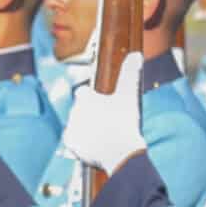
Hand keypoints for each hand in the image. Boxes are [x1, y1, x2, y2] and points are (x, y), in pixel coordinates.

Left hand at [61, 52, 147, 175]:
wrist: (118, 152)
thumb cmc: (124, 122)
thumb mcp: (129, 95)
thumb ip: (130, 74)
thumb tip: (135, 54)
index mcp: (85, 98)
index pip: (83, 92)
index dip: (92, 97)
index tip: (101, 103)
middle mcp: (74, 112)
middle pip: (81, 110)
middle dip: (92, 113)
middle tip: (108, 121)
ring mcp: (71, 128)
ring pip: (78, 124)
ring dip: (88, 126)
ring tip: (104, 132)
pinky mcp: (70, 143)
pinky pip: (75, 139)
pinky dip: (83, 140)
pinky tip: (95, 141)